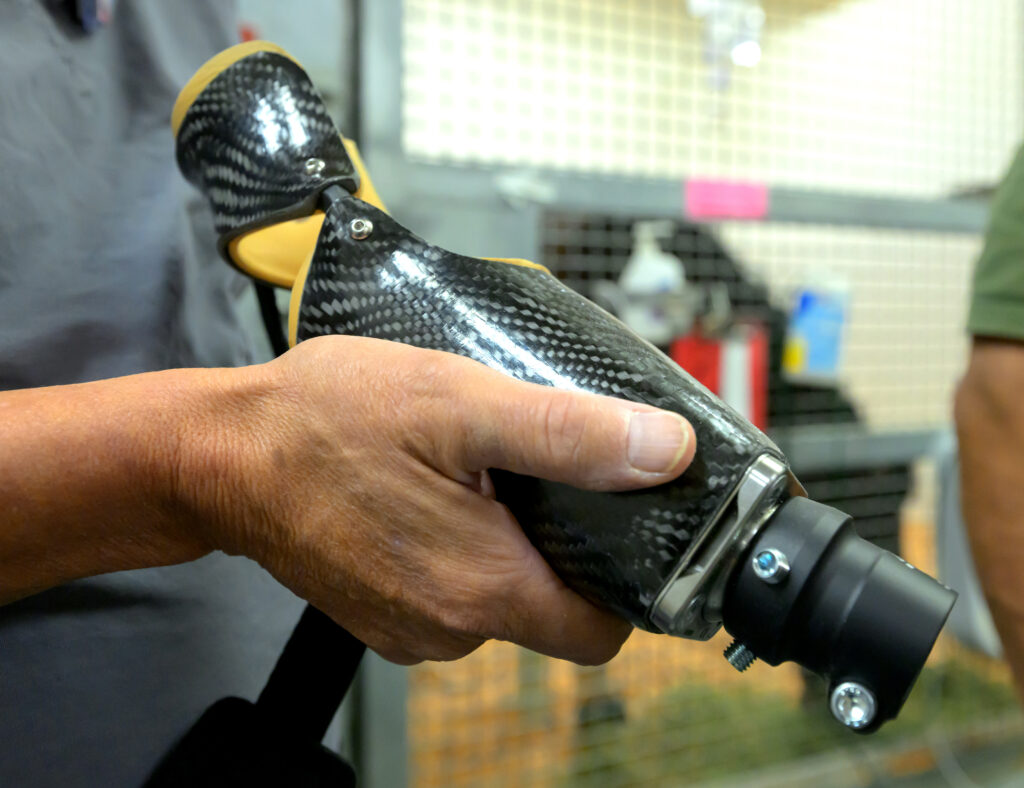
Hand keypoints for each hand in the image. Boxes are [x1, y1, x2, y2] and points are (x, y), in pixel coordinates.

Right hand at [177, 336, 695, 665]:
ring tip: (480, 472)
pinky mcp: (379, 612)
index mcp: (484, 588)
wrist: (221, 454)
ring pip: (500, 597)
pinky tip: (435, 492)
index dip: (627, 581)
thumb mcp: (458, 402)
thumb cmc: (326, 422)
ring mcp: (408, 627)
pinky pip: (450, 592)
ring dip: (506, 542)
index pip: (602, 630)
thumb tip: (663, 451)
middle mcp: (449, 628)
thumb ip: (567, 433)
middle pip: (552, 609)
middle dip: (561, 546)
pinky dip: (459, 548)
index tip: (626, 524)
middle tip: (542, 470)